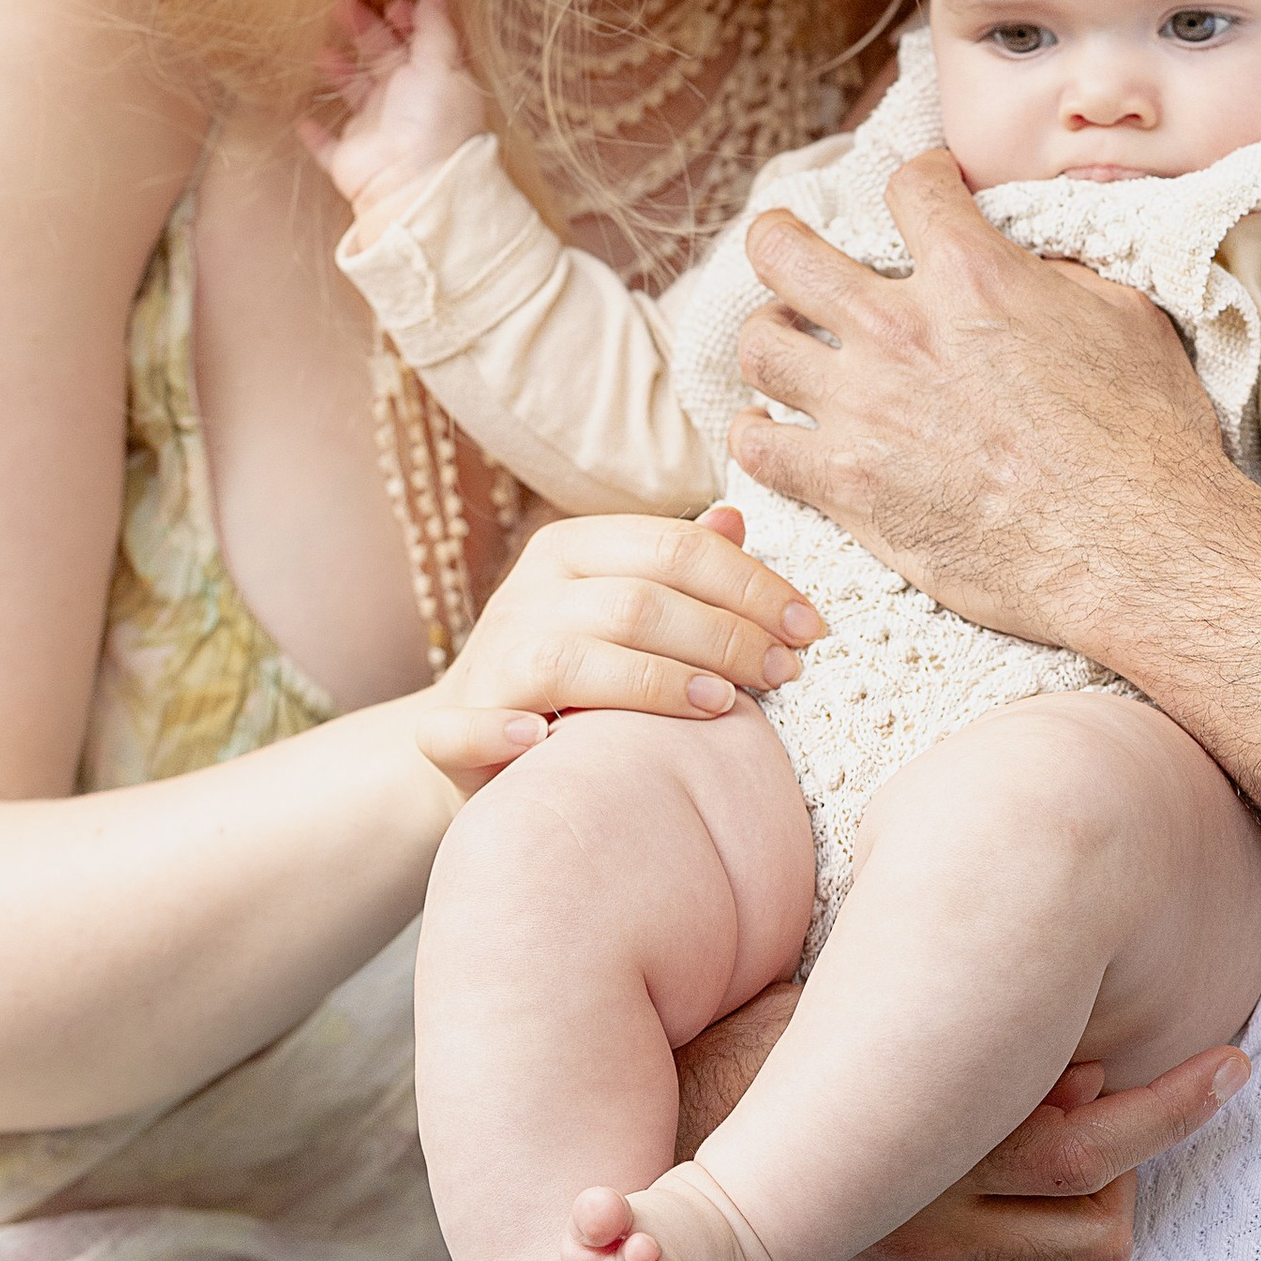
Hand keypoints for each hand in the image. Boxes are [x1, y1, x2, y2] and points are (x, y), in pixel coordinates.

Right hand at [300, 0, 486, 227]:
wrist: (410, 185)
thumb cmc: (433, 124)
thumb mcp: (440, 66)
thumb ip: (436, 31)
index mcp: (432, 83)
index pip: (418, 46)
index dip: (405, 23)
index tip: (392, 2)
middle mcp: (406, 105)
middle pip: (382, 62)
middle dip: (366, 32)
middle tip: (344, 4)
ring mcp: (376, 132)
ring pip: (355, 95)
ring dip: (340, 73)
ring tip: (321, 48)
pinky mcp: (349, 158)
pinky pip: (327, 144)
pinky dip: (315, 134)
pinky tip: (303, 118)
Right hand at [411, 506, 823, 789]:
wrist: (466, 737)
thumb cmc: (573, 672)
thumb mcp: (622, 607)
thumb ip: (675, 569)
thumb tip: (737, 518)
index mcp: (571, 550)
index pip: (674, 548)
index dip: (751, 584)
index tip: (810, 628)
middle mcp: (528, 594)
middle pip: (637, 601)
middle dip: (724, 635)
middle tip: (786, 673)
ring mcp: (489, 658)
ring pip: (571, 657)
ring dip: (652, 682)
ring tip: (721, 705)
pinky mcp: (449, 726)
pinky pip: (467, 726)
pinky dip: (501, 733)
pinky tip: (542, 741)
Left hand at [728, 148, 1260, 664]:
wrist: (1130, 547)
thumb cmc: (1145, 437)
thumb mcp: (1126, 319)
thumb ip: (1061, 279)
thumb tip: (1030, 268)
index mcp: (972, 276)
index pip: (908, 187)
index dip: (918, 179)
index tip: (925, 193)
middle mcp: (900, 330)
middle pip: (783, 251)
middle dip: (779, 239)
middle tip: (791, 250)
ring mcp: (863, 408)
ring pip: (758, 345)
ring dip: (770, 339)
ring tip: (787, 347)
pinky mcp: (846, 486)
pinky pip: (758, 448)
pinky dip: (758, 436)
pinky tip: (773, 432)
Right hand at [826, 1051, 1250, 1260]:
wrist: (704, 1157)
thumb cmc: (795, 1056)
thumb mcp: (877, 1024)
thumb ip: (983, 1048)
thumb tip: (1094, 1074)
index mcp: (928, 1151)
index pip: (1084, 1148)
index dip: (1171, 1108)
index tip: (1232, 1067)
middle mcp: (932, 1230)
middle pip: (1102, 1229)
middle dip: (1131, 1177)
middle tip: (1115, 1123)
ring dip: (1102, 1225)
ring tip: (1074, 1173)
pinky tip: (1047, 1217)